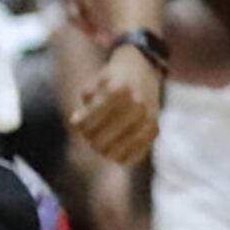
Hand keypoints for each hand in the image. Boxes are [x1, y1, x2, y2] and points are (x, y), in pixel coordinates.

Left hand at [68, 50, 162, 166]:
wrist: (143, 71)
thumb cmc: (112, 81)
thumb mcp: (96, 84)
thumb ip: (85, 103)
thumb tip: (74, 123)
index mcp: (120, 88)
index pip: (93, 118)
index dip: (82, 124)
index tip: (77, 124)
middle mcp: (137, 103)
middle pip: (103, 137)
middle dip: (91, 138)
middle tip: (87, 136)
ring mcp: (148, 118)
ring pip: (118, 149)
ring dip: (103, 150)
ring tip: (97, 143)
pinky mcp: (155, 130)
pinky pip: (134, 155)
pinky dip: (121, 157)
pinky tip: (112, 152)